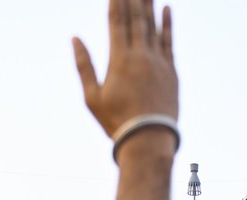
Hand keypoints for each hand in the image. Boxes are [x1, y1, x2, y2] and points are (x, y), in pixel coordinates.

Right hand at [73, 0, 178, 139]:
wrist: (149, 139)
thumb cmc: (116, 121)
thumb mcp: (92, 97)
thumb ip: (84, 65)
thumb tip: (75, 38)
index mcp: (119, 59)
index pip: (116, 21)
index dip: (116, 1)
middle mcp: (140, 55)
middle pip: (136, 18)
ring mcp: (158, 62)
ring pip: (153, 26)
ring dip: (149, 5)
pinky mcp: (171, 71)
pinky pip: (169, 41)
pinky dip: (167, 24)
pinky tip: (167, 9)